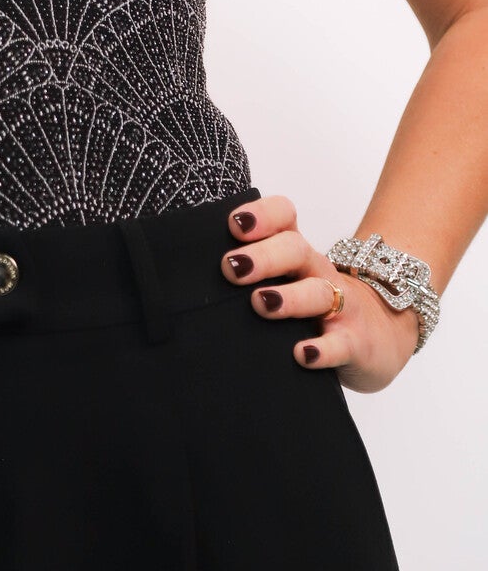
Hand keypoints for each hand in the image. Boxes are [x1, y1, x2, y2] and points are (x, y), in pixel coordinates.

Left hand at [221, 193, 417, 394]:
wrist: (382, 335)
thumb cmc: (315, 306)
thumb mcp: (289, 281)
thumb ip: (250, 273)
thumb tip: (189, 279)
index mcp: (296, 252)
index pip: (284, 216)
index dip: (262, 214)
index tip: (233, 225)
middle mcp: (317, 270)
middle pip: (295, 249)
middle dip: (263, 256)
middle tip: (231, 268)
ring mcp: (340, 305)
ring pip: (317, 292)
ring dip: (288, 297)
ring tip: (261, 304)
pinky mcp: (355, 342)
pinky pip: (340, 344)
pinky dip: (321, 350)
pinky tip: (301, 355)